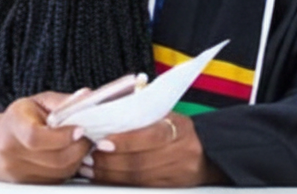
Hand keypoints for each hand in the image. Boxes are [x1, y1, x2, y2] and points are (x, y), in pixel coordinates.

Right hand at [0, 91, 91, 182]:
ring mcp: (18, 171)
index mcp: (12, 125)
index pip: (35, 137)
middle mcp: (10, 152)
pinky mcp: (27, 184)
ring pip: (60, 172)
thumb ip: (63, 102)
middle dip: (79, 148)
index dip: (62, 136)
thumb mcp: (37, 102)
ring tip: (79, 144)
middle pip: (55, 158)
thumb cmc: (20, 119)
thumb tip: (87, 96)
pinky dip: (69, 168)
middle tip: (89, 136)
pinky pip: (57, 179)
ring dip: (77, 159)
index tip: (81, 129)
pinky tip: (68, 155)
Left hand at [83, 112, 222, 186]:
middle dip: (109, 160)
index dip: (125, 141)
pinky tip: (103, 177)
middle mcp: (179, 153)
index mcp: (179, 129)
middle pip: (140, 161)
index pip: (150, 136)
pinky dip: (118, 182)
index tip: (102, 141)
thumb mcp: (166, 115)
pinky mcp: (169, 188)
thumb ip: (141, 112)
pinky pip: (140, 187)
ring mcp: (175, 174)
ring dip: (109, 173)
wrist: (210, 153)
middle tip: (87, 155)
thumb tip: (107, 110)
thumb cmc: (180, 129)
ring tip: (88, 167)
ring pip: (137, 177)